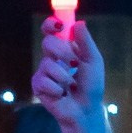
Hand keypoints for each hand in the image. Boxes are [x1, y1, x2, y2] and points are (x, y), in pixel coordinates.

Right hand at [32, 15, 108, 132]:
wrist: (86, 110)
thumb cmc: (91, 86)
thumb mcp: (93, 62)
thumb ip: (86, 42)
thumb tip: (79, 22)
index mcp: (64, 48)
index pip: (51, 30)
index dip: (51, 24)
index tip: (58, 25)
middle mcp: (51, 57)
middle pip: (47, 43)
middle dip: (62, 52)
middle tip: (74, 63)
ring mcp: (43, 71)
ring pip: (47, 64)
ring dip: (63, 76)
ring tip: (71, 87)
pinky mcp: (38, 86)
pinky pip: (43, 81)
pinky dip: (56, 89)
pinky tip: (62, 95)